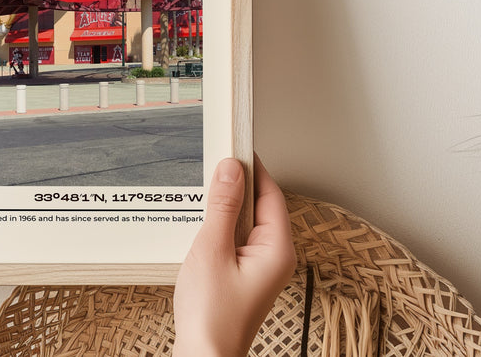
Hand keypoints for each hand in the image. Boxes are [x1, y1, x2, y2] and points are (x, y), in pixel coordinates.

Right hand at [173, 155, 296, 356]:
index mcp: (277, 250)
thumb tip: (231, 170)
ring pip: (247, 221)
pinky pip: (237, 237)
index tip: (236, 145)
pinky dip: (222, 224)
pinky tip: (203, 220)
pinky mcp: (243, 275)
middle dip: (238, 183)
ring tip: (206, 187)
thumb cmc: (212, 316)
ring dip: (227, 204)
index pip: (270, 194)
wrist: (204, 356)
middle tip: (216, 160)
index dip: (253, 167)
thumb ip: (222, 207)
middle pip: (261, 205)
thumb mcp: (212, 249)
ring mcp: (259, 268)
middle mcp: (274, 257)